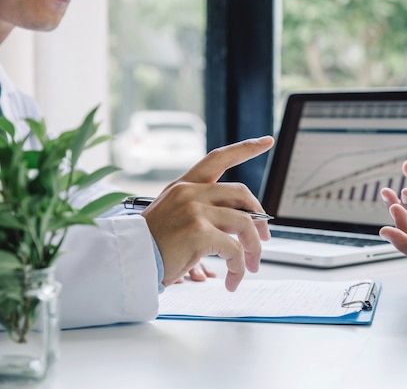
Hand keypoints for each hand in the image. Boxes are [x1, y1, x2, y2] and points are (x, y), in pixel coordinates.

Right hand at [141, 136, 274, 290]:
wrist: (124, 263)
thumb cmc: (150, 246)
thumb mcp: (176, 218)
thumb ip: (206, 213)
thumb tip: (243, 224)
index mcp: (184, 186)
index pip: (218, 158)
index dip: (245, 148)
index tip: (266, 141)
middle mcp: (189, 192)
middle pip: (241, 194)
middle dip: (260, 217)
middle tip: (264, 238)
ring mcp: (194, 210)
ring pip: (245, 223)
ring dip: (254, 248)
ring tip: (251, 265)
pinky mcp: (198, 232)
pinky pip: (235, 249)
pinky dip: (239, 267)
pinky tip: (234, 280)